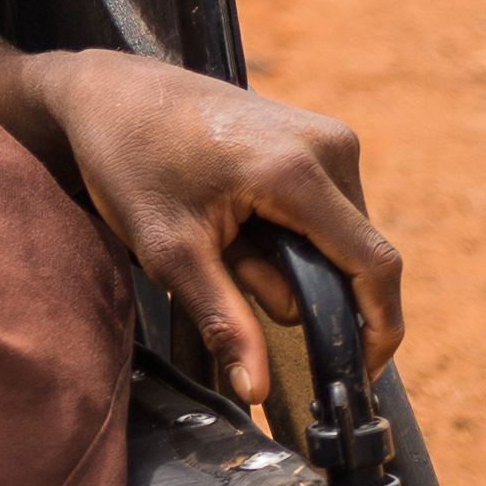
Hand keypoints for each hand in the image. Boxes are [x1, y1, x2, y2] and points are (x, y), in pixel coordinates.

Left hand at [23, 49, 405, 408]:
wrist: (108, 94)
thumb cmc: (130, 165)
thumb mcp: (170, 254)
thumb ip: (224, 322)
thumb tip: (255, 390)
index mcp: (299, 170)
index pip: (375, 265)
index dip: (378, 329)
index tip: (359, 374)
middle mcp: (329, 144)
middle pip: (358, 255)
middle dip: (307, 290)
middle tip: (234, 274)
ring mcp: (326, 134)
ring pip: (342, 236)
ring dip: (295, 262)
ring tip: (227, 240)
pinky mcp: (316, 134)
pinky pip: (327, 210)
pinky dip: (291, 233)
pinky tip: (240, 219)